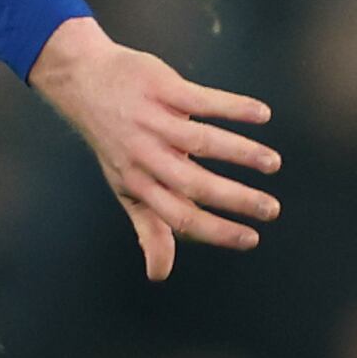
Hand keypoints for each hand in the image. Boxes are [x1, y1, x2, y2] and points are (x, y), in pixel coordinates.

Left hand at [28, 18, 280, 282]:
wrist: (84, 82)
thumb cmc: (114, 142)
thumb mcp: (126, 187)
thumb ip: (149, 227)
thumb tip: (158, 274)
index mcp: (139, 184)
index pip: (180, 217)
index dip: (215, 231)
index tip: (251, 239)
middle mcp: (145, 156)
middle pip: (194, 184)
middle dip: (236, 200)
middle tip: (271, 210)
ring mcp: (153, 121)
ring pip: (202, 141)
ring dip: (241, 153)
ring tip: (272, 164)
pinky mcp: (162, 88)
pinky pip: (202, 100)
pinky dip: (234, 107)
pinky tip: (262, 114)